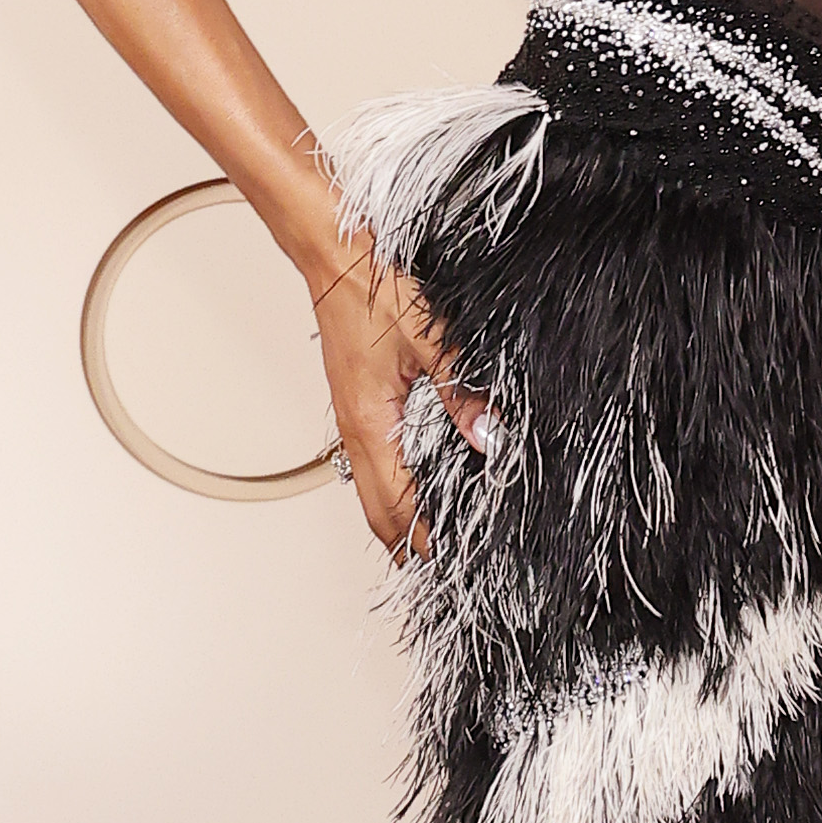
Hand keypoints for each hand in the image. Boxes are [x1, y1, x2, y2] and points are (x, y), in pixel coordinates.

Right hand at [312, 237, 488, 551]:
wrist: (332, 253)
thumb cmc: (371, 286)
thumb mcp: (429, 337)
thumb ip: (462, 389)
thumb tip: (489, 435)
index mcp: (370, 422)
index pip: (396, 504)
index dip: (423, 539)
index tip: (451, 562)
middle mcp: (355, 429)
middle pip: (376, 511)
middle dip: (406, 545)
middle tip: (440, 569)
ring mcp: (351, 419)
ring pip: (369, 490)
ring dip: (397, 519)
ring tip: (430, 539)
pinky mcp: (355, 404)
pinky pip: (369, 464)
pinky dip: (391, 488)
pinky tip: (415, 484)